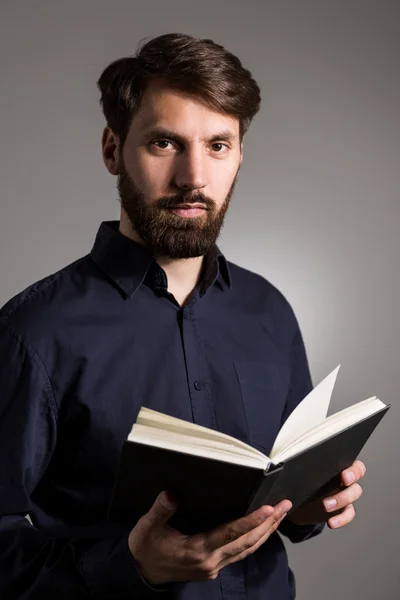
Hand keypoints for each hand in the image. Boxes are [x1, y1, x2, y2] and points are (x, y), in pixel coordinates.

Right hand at [128, 491, 291, 584]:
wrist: (141, 573)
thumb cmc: (145, 547)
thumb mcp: (147, 527)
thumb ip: (160, 510)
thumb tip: (171, 492)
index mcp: (197, 550)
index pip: (229, 533)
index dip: (250, 521)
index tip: (268, 508)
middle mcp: (211, 561)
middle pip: (247, 542)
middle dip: (268, 523)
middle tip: (285, 504)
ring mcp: (214, 566)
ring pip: (247, 549)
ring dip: (266, 531)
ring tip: (281, 513)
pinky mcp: (214, 568)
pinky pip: (240, 553)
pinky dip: (255, 540)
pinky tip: (263, 529)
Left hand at [286, 460, 365, 528]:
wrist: (299, 505)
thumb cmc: (302, 484)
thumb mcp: (302, 474)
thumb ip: (306, 469)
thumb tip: (297, 466)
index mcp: (337, 468)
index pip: (354, 466)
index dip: (353, 470)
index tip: (344, 475)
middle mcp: (344, 480)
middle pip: (355, 480)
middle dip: (349, 484)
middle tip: (341, 485)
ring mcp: (344, 495)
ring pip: (353, 496)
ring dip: (341, 500)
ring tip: (326, 505)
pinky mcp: (342, 510)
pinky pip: (348, 514)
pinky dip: (341, 519)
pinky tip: (331, 522)